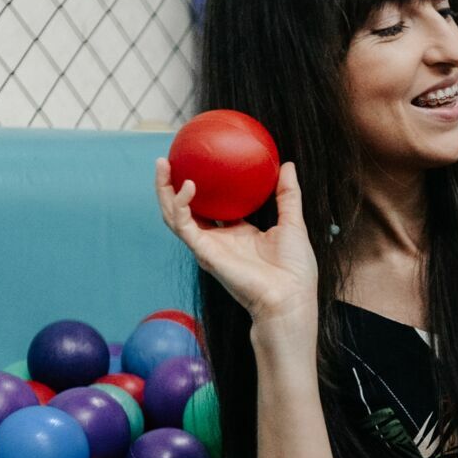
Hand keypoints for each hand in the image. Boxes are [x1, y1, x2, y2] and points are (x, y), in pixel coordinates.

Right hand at [156, 158, 319, 326]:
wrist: (290, 298)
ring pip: (175, 215)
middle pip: (186, 209)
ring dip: (165, 190)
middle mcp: (218, 239)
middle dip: (171, 184)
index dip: (202, 186)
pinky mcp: (205, 253)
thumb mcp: (293, 223)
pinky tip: (188, 186)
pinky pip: (184, 226)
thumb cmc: (295, 269)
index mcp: (237, 233)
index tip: (199, 161)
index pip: (212, 206)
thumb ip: (287, 195)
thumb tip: (287, 165)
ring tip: (163, 165)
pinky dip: (181, 205)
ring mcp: (209, 246)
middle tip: (167, 159)